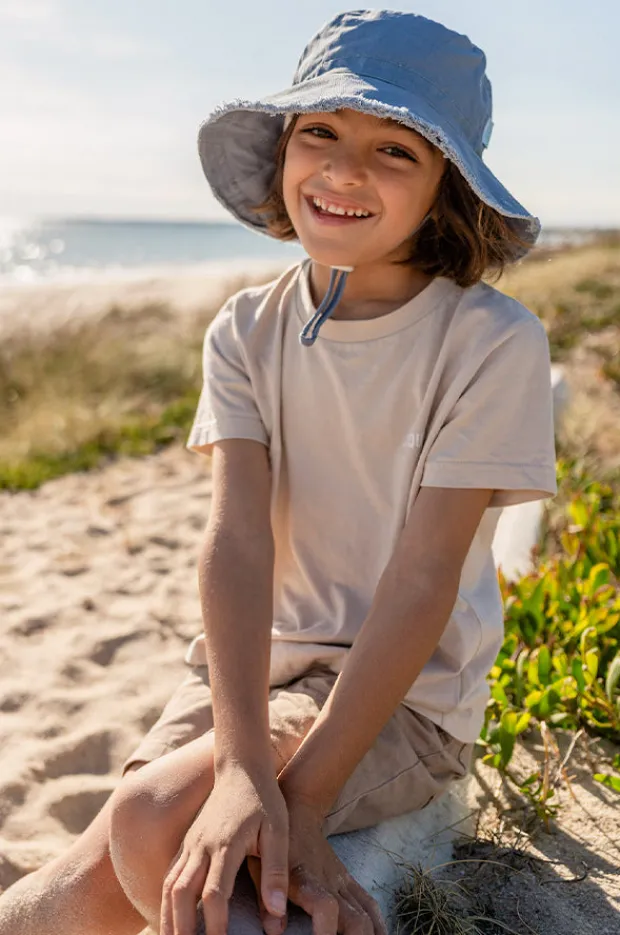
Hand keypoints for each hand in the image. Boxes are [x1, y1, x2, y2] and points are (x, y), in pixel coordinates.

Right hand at [160, 762, 289, 934]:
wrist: (241, 767)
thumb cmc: (264, 800)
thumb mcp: (278, 831)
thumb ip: (276, 871)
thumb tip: (275, 914)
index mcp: (226, 844)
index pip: (215, 893)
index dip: (216, 925)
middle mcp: (202, 845)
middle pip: (181, 893)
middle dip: (181, 928)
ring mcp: (191, 843)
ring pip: (170, 885)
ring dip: (167, 917)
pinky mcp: (187, 841)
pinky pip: (170, 874)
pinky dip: (166, 900)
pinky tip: (170, 918)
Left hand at [248, 795, 387, 934]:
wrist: (298, 809)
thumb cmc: (271, 841)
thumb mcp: (259, 864)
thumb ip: (266, 898)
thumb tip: (274, 932)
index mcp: (306, 879)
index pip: (325, 908)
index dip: (326, 933)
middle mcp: (330, 883)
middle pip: (356, 921)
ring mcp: (342, 882)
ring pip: (367, 915)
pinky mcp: (348, 880)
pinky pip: (369, 905)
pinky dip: (377, 924)